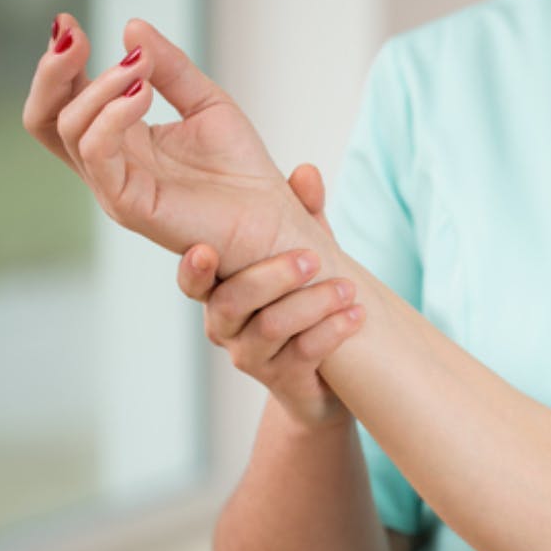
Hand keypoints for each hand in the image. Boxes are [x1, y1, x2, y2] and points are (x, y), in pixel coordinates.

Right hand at [23, 14, 323, 275]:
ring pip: (69, 129)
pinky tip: (141, 91)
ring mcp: (114, 186)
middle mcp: (109, 165)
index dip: (61, 62)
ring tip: (138, 67)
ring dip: (99, 86)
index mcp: (121, 140)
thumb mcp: (207, 102)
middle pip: (46, 117)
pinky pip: (97, 154)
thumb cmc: (243, 170)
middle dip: (53, 71)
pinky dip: (111, 115)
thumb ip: (171, 68)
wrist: (273, 220)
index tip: (70, 24)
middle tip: (73, 34)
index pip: (67, 101)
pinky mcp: (128, 205)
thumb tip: (132, 28)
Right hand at [177, 163, 362, 426]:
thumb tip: (307, 172)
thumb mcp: (304, 254)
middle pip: (231, 302)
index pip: (193, 281)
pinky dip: (331, 332)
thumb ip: (302, 216)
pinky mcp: (284, 379)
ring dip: (311, 304)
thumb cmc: (305, 302)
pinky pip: (302, 354)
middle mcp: (226, 325)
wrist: (327, 375)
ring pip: (269, 328)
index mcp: (222, 290)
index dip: (193, 268)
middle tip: (311, 259)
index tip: (203, 250)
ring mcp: (252, 355)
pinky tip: (356, 315)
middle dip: (271, 276)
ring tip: (347, 289)